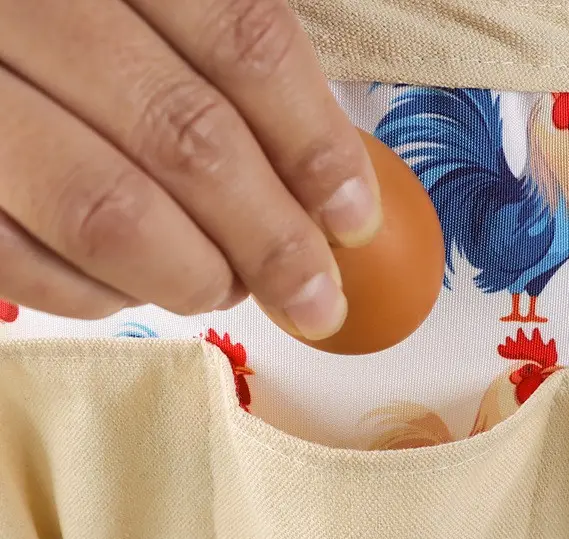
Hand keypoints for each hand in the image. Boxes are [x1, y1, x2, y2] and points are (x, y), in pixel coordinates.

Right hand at [0, 0, 381, 338]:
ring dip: (195, 274)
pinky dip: (104, 294)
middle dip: (271, 241)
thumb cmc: (66, 26)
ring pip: (109, 214)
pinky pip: (28, 263)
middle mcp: (31, 8)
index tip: (355, 222)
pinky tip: (139, 286)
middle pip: (187, 139)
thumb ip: (226, 71)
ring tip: (226, 285)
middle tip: (315, 299)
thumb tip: (323, 187)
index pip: (245, 42)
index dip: (315, 144)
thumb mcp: (149, 10)